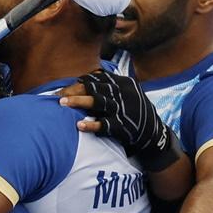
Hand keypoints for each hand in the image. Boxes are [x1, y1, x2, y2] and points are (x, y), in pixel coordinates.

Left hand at [59, 71, 181, 171]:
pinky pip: (105, 124)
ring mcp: (124, 110)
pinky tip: (79, 125)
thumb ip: (111, 86)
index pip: (97, 77)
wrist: (155, 134)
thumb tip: (88, 78)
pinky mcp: (124, 126)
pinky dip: (91, 124)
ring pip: (97, 102)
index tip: (65, 87)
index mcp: (124, 83)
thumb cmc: (135, 113)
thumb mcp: (129, 93)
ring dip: (78, 102)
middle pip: (94, 88)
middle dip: (74, 90)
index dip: (80, 81)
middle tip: (57, 95)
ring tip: (62, 104)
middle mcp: (123, 93)